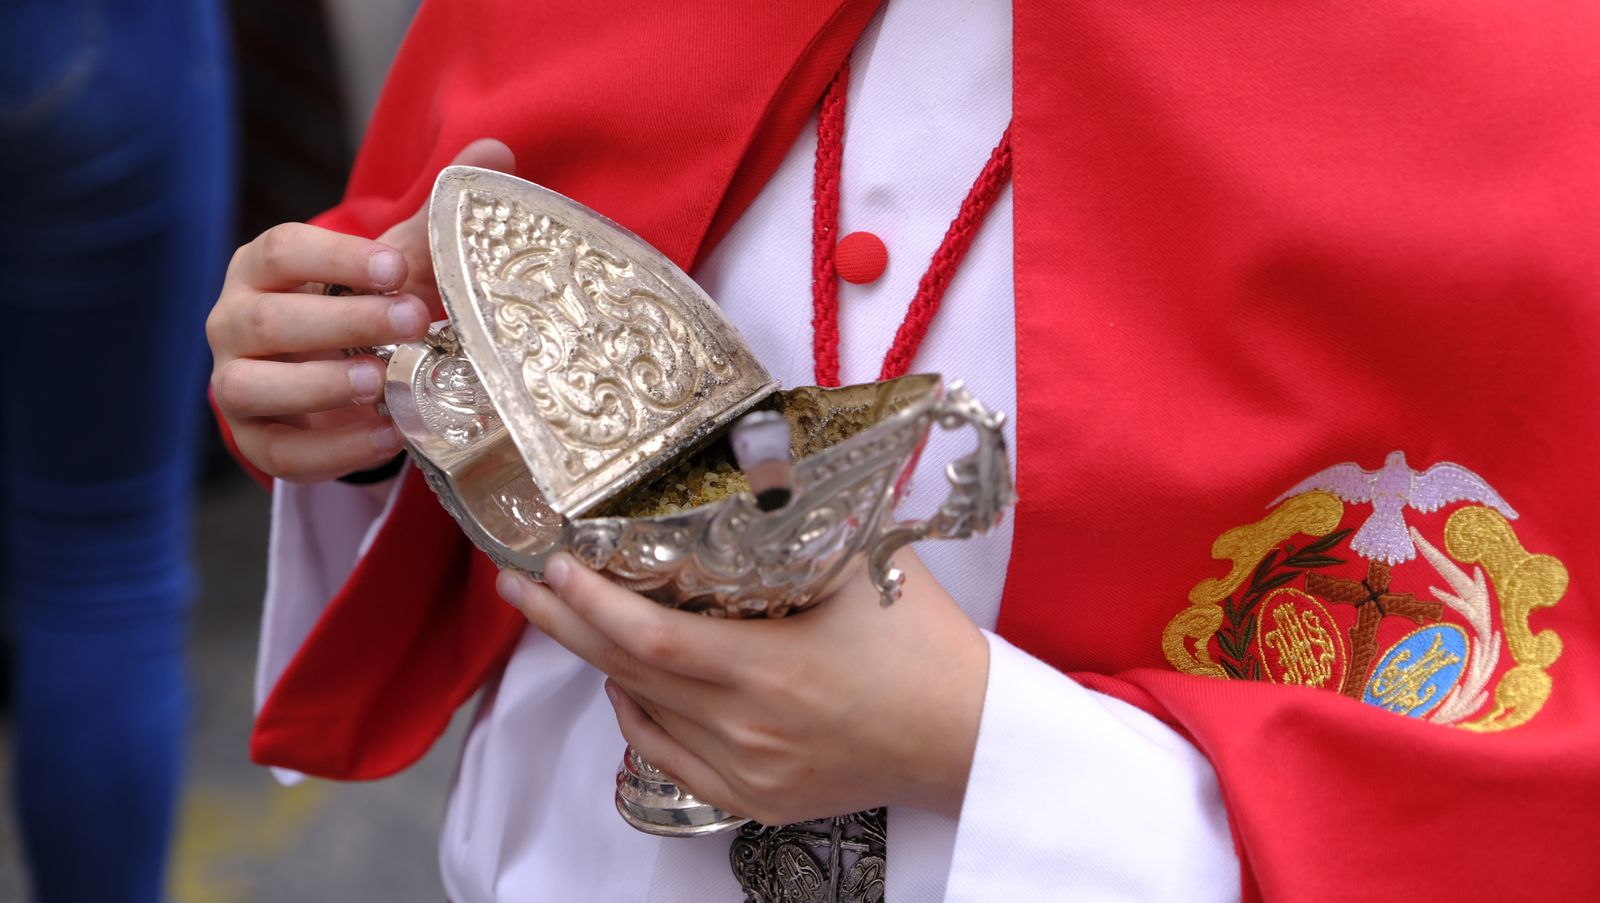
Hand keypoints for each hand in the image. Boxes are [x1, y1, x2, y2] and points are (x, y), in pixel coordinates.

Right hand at [205, 138, 515, 481]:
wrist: (336, 378)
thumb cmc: (358, 305)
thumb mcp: (393, 263)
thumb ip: (433, 218)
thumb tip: (496, 151)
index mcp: (264, 268)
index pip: (281, 250)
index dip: (336, 258)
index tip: (397, 268)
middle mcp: (234, 322)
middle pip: (266, 319)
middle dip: (340, 321)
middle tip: (412, 321)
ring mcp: (236, 384)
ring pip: (250, 387)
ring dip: (319, 386)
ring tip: (381, 382)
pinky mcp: (258, 439)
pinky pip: (280, 451)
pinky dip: (332, 449)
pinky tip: (387, 434)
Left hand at [496, 551, 989, 824]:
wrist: (968, 739)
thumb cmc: (926, 649)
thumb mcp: (870, 568)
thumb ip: (805, 525)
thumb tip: (756, 463)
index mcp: (776, 669)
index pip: (656, 640)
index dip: (595, 605)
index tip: (554, 565)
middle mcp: (751, 729)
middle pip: (630, 674)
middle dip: (565, 625)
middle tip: (519, 582)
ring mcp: (749, 772)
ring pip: (644, 715)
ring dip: (598, 664)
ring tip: (562, 618)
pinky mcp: (755, 798)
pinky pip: (668, 759)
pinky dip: (636, 716)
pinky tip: (622, 682)